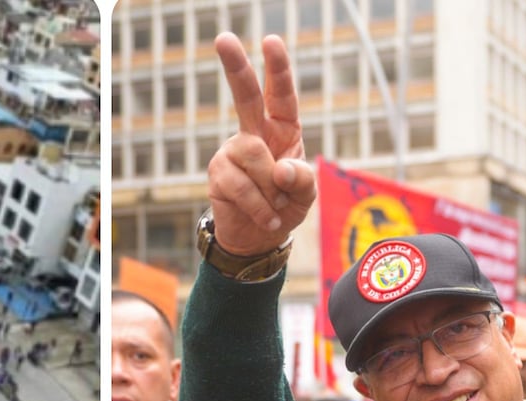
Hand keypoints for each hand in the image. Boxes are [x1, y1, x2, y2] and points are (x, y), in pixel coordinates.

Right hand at [208, 34, 315, 255]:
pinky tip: (266, 216)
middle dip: (235, 66)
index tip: (271, 41)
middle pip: (245, 96)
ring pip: (253, 154)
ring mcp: (233, 151)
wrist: (258, 238)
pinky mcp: (218, 174)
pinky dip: (260, 206)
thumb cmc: (286, 205)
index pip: (281, 95)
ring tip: (276, 205)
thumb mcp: (307, 193)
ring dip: (272, 188)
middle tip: (223, 38)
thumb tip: (279, 169)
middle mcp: (254, 132)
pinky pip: (241, 185)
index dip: (278, 69)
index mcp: (282, 128)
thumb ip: (302, 178)